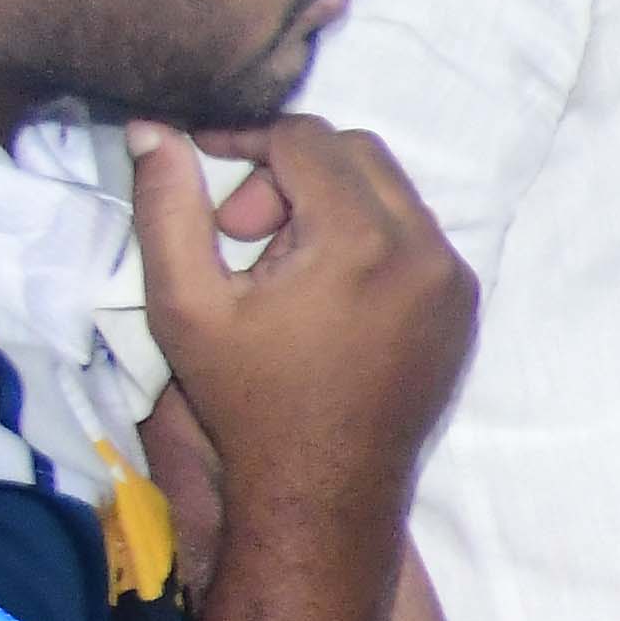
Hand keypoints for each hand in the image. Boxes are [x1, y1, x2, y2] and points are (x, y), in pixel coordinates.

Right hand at [121, 115, 471, 522]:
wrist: (322, 492)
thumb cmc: (245, 401)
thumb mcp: (183, 303)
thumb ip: (167, 206)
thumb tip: (154, 128)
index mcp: (363, 242)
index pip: (307, 138)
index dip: (246, 140)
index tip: (205, 168)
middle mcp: (426, 250)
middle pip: (356, 154)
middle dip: (291, 173)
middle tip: (241, 234)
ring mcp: (455, 280)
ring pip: (389, 191)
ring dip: (329, 204)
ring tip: (279, 270)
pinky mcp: (465, 306)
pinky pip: (416, 236)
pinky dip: (368, 238)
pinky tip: (325, 295)